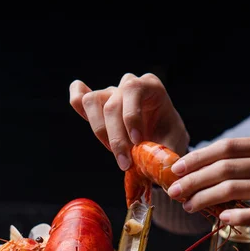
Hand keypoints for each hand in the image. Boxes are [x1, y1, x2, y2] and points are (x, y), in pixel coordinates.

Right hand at [69, 73, 189, 169]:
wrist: (164, 141)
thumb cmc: (168, 139)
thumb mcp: (173, 144)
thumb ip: (163, 151)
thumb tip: (154, 165)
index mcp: (150, 86)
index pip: (133, 90)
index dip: (131, 116)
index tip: (137, 142)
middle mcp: (128, 85)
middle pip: (111, 105)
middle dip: (116, 138)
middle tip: (125, 162)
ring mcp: (111, 93)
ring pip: (92, 102)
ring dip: (100, 132)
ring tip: (115, 152)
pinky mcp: (99, 106)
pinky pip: (81, 97)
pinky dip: (76, 100)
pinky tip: (78, 107)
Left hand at [167, 135, 249, 250]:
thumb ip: (244, 164)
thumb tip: (198, 169)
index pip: (228, 147)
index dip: (198, 157)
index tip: (176, 168)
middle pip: (226, 167)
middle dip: (194, 180)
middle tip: (174, 192)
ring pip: (234, 190)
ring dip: (205, 199)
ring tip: (188, 206)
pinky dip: (233, 216)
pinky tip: (219, 220)